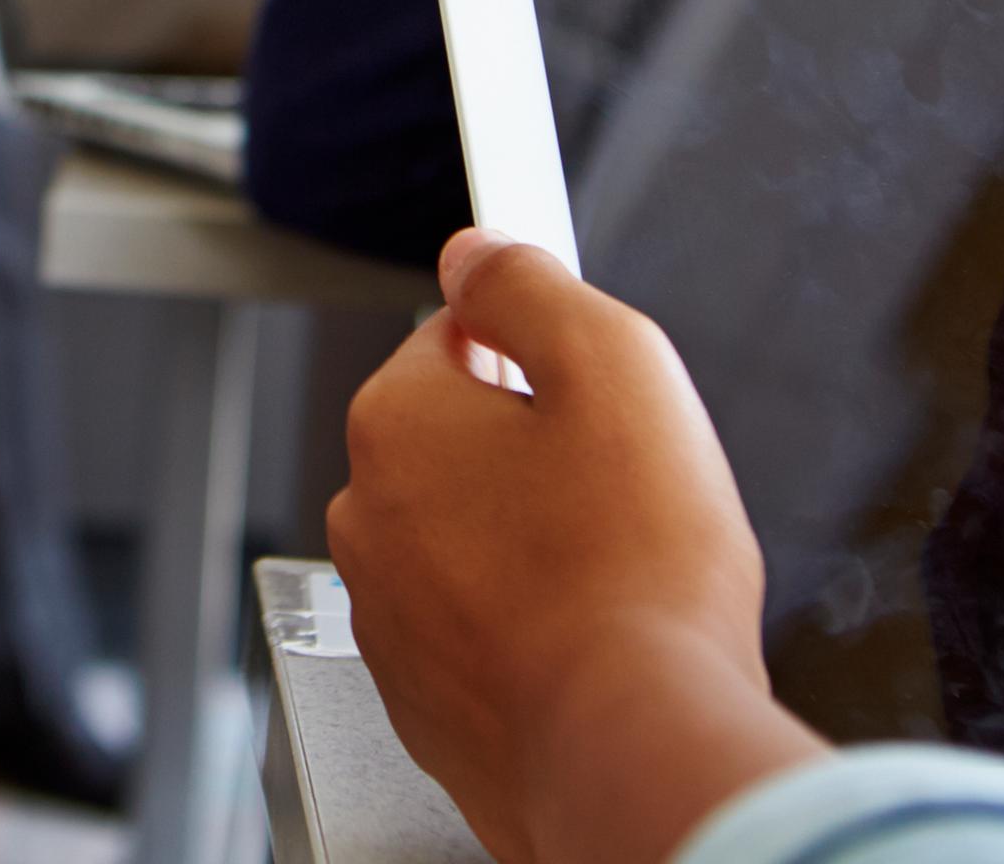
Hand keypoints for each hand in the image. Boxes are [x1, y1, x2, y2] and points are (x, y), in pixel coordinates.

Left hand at [329, 231, 821, 863]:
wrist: (634, 749)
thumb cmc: (634, 575)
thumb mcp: (616, 364)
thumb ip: (533, 287)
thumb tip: (481, 254)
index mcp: (395, 421)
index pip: (457, 334)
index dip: (542, 348)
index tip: (588, 371)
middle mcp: (369, 519)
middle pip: (465, 441)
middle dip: (541, 452)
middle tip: (625, 486)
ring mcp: (391, 619)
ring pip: (474, 538)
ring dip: (539, 542)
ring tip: (618, 572)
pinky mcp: (426, 700)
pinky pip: (482, 628)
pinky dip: (533, 627)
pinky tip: (594, 637)